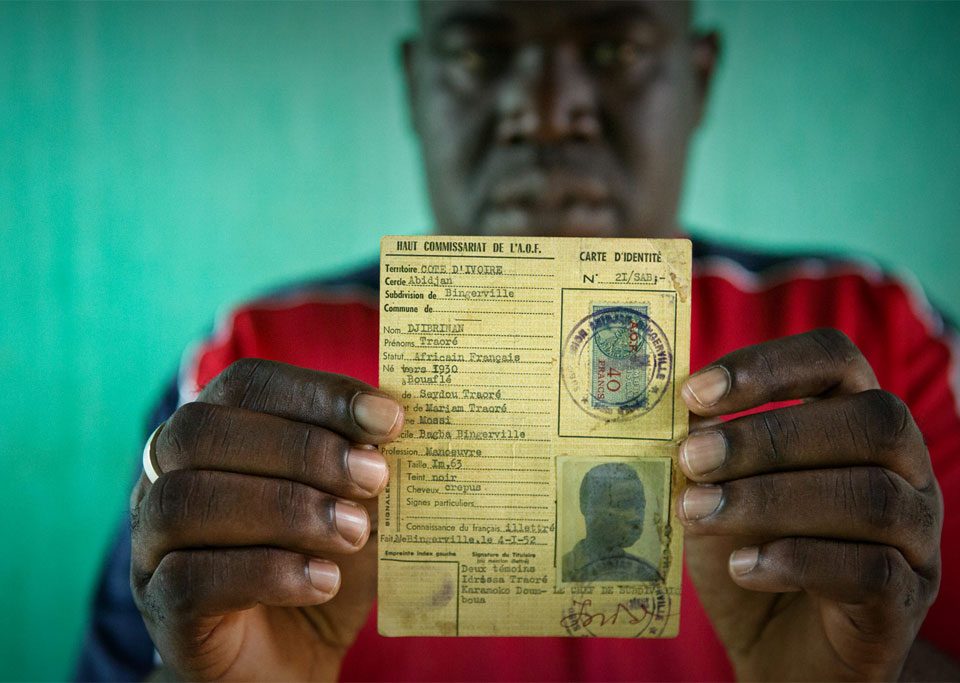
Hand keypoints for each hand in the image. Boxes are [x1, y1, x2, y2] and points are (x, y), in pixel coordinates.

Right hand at [129, 359, 402, 680]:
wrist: (291, 659)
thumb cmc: (322, 563)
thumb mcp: (356, 506)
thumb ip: (365, 464)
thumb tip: (394, 424)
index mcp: (215, 434)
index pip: (247, 384)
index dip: (317, 392)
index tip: (387, 417)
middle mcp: (166, 476)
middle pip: (203, 431)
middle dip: (301, 447)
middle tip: (375, 477)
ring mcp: (152, 542)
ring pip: (189, 499)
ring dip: (286, 508)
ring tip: (353, 532)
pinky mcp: (161, 606)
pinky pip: (192, 577)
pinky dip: (269, 573)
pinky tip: (324, 582)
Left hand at [678, 328, 941, 680]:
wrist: (778, 651)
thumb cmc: (746, 552)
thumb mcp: (714, 492)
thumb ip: (705, 448)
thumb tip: (673, 410)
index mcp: (854, 420)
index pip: (835, 359)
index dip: (769, 364)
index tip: (695, 392)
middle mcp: (903, 467)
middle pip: (868, 421)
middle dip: (768, 436)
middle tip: (691, 458)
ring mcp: (915, 534)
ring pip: (872, 496)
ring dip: (769, 500)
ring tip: (696, 514)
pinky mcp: (905, 599)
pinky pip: (872, 570)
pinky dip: (797, 561)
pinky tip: (742, 565)